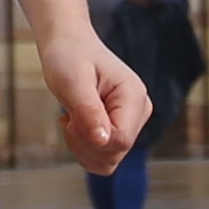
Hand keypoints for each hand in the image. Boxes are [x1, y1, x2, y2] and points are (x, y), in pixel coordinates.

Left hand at [53, 42, 152, 171]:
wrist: (69, 47)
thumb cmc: (70, 57)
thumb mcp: (73, 80)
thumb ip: (89, 110)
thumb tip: (102, 140)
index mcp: (134, 96)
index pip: (121, 140)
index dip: (91, 138)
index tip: (71, 119)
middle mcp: (138, 112)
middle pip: (115, 153)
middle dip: (84, 143)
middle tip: (69, 117)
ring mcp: (131, 123)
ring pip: (109, 161)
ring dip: (82, 148)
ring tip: (72, 120)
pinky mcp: (119, 131)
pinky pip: (103, 159)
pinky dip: (83, 150)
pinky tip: (75, 126)